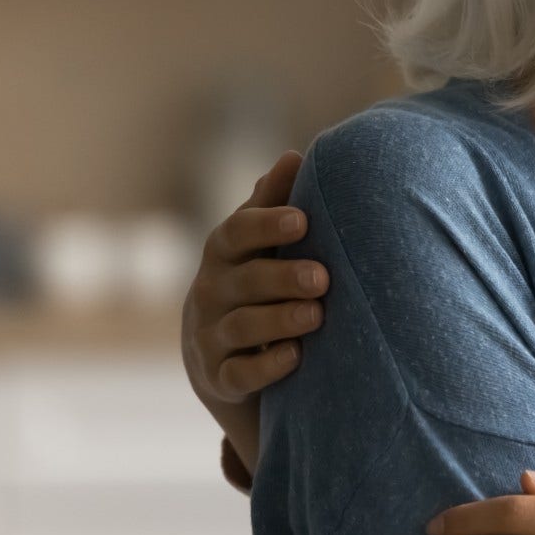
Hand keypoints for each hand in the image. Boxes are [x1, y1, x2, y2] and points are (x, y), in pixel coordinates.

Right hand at [180, 150, 327, 471]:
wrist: (220, 360)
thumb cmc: (254, 283)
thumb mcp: (258, 245)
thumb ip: (274, 204)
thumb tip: (294, 156)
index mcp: (225, 253)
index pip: (235, 233)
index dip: (266, 224)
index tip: (302, 220)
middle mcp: (212, 292)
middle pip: (243, 281)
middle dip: (283, 277)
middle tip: (322, 277)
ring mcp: (211, 337)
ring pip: (242, 327)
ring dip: (279, 320)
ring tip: (316, 316)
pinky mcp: (220, 378)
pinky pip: (239, 374)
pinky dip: (266, 367)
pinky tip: (295, 357)